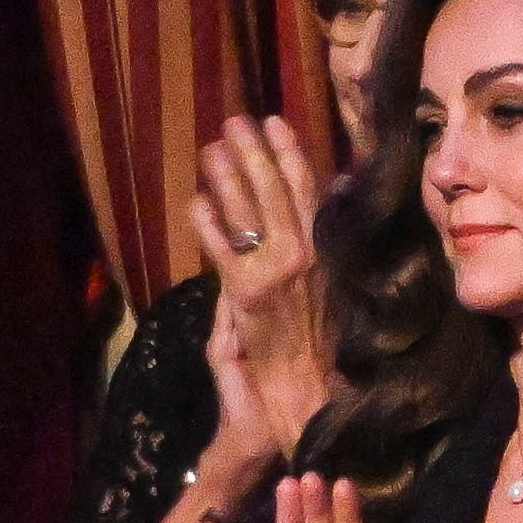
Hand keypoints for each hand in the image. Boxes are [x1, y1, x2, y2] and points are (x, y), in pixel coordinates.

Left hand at [189, 113, 334, 462]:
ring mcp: (275, 275)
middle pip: (276, 192)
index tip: (276, 124)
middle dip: (255, 153)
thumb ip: (310, 256)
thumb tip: (306, 214)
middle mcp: (304, 260)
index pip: (309, 194)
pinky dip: (207, 224)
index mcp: (328, 256)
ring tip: (211, 147)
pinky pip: (222, 249)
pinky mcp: (245, 296)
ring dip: (228, 177)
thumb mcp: (327, 296)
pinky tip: (195, 200)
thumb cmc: (321, 356)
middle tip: (236, 121)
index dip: (291, 156)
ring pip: (249, 212)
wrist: (306, 402)